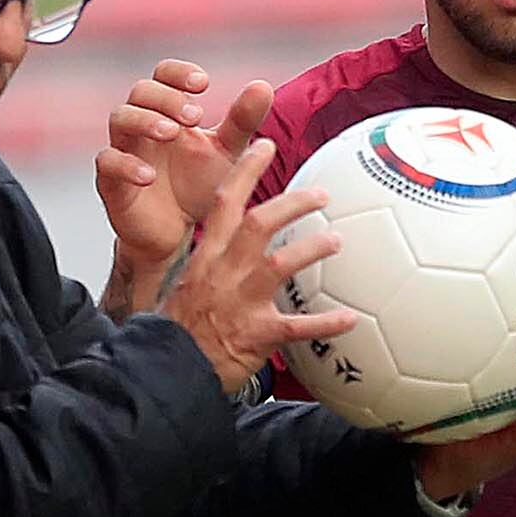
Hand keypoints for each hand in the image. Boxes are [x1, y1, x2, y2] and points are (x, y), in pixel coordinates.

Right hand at [100, 60, 274, 288]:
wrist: (177, 234)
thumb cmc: (197, 185)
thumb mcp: (226, 153)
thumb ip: (242, 121)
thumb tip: (262, 86)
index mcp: (168, 111)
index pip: (164, 75)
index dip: (178, 73)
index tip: (203, 83)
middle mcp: (142, 125)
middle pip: (141, 91)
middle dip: (167, 98)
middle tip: (195, 116)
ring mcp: (124, 150)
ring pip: (120, 119)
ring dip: (145, 121)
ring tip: (171, 133)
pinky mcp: (111, 182)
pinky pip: (107, 164)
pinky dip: (125, 165)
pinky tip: (148, 176)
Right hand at [161, 138, 354, 397]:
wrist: (164, 371)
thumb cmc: (177, 332)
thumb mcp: (184, 289)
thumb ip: (209, 267)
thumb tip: (227, 252)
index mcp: (206, 259)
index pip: (224, 202)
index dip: (245, 170)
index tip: (264, 145)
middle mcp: (223, 274)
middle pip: (259, 224)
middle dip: (291, 203)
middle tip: (321, 194)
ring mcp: (240, 303)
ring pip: (279, 264)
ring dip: (311, 249)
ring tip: (336, 240)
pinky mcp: (256, 335)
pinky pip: (298, 327)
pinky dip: (326, 323)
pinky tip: (351, 319)